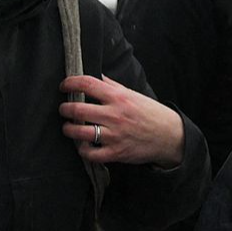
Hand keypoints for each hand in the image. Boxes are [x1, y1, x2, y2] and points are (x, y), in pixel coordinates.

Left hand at [57, 74, 184, 167]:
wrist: (168, 135)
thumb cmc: (149, 112)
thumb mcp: (132, 94)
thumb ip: (112, 86)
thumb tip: (95, 76)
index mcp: (118, 97)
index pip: (87, 84)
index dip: (71, 83)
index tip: (63, 85)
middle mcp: (114, 114)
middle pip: (78, 109)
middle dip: (65, 109)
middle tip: (63, 109)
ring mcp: (114, 135)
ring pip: (80, 132)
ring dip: (69, 129)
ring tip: (68, 127)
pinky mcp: (116, 152)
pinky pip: (91, 153)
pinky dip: (82, 150)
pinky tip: (82, 145)